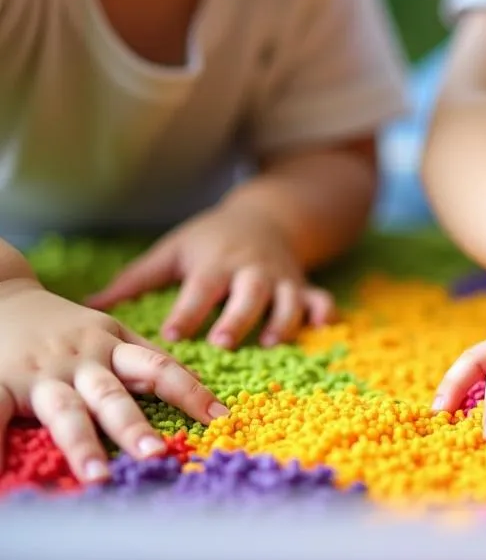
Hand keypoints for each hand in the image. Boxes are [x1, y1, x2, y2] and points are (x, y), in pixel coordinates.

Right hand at [0, 278, 225, 481]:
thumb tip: (195, 381)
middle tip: (157, 456)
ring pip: (65, 410)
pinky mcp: (0, 382)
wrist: (0, 294)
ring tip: (98, 478)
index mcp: (111, 345)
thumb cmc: (62, 323)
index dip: (190, 391)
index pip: (158, 368)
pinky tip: (3, 474)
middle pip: (112, 395)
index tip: (220, 417)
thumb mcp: (107, 330)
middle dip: (134, 426)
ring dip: (83, 444)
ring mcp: (41, 373)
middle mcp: (81, 360)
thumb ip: (144, 358)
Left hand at [86, 204, 335, 348]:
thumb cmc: (210, 240)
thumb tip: (87, 307)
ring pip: (285, 299)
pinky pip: (319, 296)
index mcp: (215, 264)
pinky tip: (323, 326)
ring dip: (280, 320)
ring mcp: (281, 278)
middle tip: (222, 342)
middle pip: (246, 294)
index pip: (199, 289)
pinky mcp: (302, 285)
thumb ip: (134, 281)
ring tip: (269, 344)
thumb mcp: (172, 250)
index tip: (172, 335)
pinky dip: (323, 310)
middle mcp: (250, 271)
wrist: (266, 216)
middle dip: (236, 317)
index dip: (187, 312)